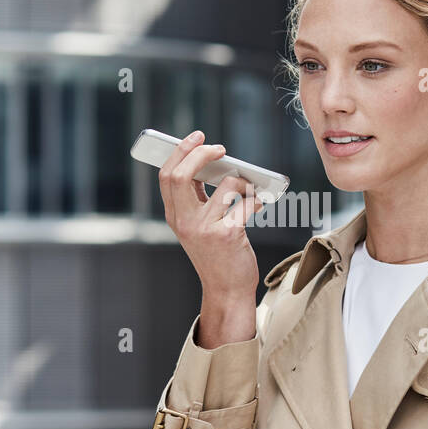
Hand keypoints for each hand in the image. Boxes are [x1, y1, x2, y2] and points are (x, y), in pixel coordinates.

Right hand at [158, 131, 264, 339]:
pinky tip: (261, 202)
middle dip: (200, 153)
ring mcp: (205, 229)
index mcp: (174, 217)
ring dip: (242, 181)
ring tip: (249, 187)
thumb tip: (215, 163)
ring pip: (224, 185)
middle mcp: (184, 222)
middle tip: (219, 147)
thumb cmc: (217, 255)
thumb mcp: (199, 226)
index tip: (196, 138)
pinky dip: (257, 198)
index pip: (167, 176)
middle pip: (181, 175)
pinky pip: (246, 203)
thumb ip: (199, 199)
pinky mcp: (228, 235)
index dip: (180, 152)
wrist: (227, 290)